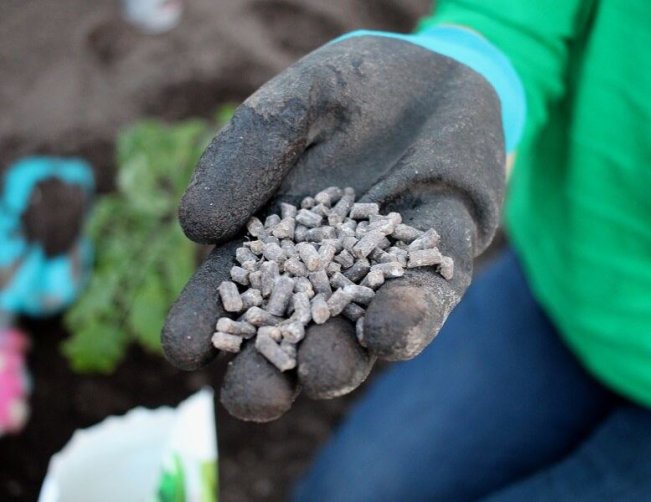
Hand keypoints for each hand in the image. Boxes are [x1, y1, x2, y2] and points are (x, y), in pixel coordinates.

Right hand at [162, 34, 505, 420]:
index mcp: (273, 242)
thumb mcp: (291, 106)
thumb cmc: (348, 90)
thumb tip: (196, 230)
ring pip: (358, 338)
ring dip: (339, 361)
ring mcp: (384, 276)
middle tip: (255, 393)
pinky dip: (411, 317)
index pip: (230, 294)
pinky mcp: (442, 265)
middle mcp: (326, 274)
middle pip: (290, 339)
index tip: (184, 348)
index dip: (204, 324)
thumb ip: (243, 156)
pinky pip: (430, 300)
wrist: (433, 71)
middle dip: (271, 373)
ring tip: (322, 369)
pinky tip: (390, 328)